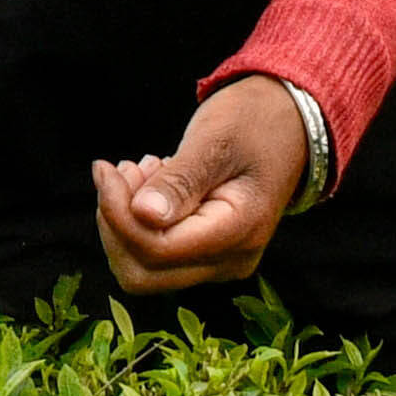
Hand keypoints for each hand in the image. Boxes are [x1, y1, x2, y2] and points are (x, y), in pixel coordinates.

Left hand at [92, 75, 323, 297]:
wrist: (289, 123)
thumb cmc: (255, 122)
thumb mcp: (215, 141)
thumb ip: (181, 181)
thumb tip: (143, 216)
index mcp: (239, 232)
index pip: (155, 250)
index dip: (117, 214)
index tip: (107, 168)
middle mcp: (230, 261)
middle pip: (142, 273)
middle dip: (117, 222)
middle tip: (125, 171)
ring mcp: (219, 263)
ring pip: (143, 268)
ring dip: (126, 220)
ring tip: (144, 170)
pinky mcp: (207, 255)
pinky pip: (157, 256)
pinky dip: (139, 222)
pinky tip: (153, 182)